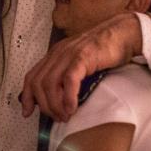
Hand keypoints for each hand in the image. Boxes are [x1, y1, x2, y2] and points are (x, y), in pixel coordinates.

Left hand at [20, 12, 140, 120]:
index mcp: (55, 54)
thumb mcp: (79, 62)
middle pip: (38, 83)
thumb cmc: (105, 49)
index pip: (31, 76)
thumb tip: (59, 97)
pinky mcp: (83, 57)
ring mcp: (70, 54)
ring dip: (55, 104)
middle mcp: (58, 53)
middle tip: (56, 117)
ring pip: (50, 83)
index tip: (27, 112)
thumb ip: (67, 75)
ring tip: (65, 115)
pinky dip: (68, 97)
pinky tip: (72, 108)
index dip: (27, 96)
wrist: (123, 33)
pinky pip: (69, 79)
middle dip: (44, 105)